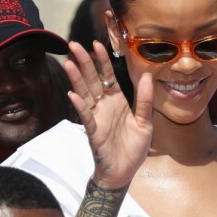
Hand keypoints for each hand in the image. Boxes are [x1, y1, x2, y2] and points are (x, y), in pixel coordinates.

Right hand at [64, 41, 153, 188]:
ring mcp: (97, 119)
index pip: (108, 77)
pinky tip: (73, 96)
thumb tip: (147, 75)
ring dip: (77, 80)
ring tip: (68, 63)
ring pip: (85, 95)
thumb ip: (145, 100)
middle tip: (73, 44)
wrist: (125, 172)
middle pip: (92, 81)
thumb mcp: (145, 122)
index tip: (96, 44)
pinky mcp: (94, 134)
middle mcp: (104, 107)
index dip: (102, 61)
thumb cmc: (133, 148)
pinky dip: (80, 107)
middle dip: (84, 63)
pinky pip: (87, 118)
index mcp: (117, 102)